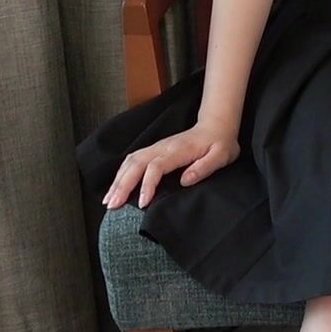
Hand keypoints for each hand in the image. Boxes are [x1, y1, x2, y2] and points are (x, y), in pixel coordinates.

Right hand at [103, 119, 240, 208]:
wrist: (215, 126)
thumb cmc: (219, 143)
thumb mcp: (221, 156)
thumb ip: (204, 167)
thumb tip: (185, 180)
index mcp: (178, 150)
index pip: (156, 167)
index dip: (147, 185)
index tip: (143, 203)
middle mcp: (162, 147)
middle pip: (136, 164)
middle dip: (122, 185)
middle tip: (113, 205)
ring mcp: (156, 148)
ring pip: (130, 162)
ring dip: (118, 180)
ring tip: (108, 200)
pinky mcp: (154, 150)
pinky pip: (132, 161)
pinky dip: (121, 174)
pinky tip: (116, 187)